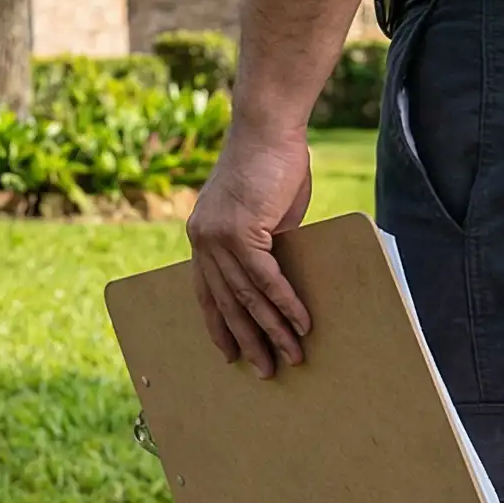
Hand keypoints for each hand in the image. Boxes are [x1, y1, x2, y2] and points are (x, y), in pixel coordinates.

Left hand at [187, 126, 314, 377]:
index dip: (218, 324)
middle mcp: (201, 240)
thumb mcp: (260, 215)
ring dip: (272, 330)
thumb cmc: (269, 168)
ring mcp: (218, 236)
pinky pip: (266, 278)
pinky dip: (285, 303)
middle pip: (226, 302)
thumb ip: (260, 246)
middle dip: (247, 339)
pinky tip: (301, 324)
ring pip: (246, 296)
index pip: (205, 291)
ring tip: (292, 357)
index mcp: (201, 237)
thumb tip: (275, 279)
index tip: (229, 353)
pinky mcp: (241, 231)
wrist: (266, 131)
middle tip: (265, 371)